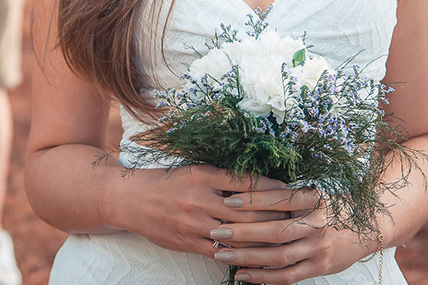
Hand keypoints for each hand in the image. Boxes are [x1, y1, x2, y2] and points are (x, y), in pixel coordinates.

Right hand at [111, 166, 288, 258]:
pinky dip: (240, 255)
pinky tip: (257, 257)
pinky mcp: (188, 242)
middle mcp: (200, 199)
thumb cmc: (168, 182)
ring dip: (262, 237)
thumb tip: (256, 180)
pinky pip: (220, 252)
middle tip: (296, 216)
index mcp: (204, 175)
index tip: (291, 190)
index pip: (246, 181)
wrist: (131, 199)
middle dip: (274, 215)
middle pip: (247, 211)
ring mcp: (194, 224)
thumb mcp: (195, 170)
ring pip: (236, 235)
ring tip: (283, 238)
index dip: (271, 187)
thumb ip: (222, 177)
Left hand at [215, 186, 378, 283]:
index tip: (229, 200)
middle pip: (275, 230)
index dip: (253, 199)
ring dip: (248, 257)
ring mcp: (319, 248)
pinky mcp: (319, 267)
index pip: (280, 199)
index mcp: (314, 199)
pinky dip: (263, 277)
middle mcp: (318, 224)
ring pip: (278, 256)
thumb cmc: (330, 206)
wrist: (367, 226)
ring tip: (222, 255)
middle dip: (243, 232)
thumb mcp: (314, 193)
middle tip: (217, 231)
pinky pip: (287, 276)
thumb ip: (287, 195)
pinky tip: (242, 274)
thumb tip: (245, 190)